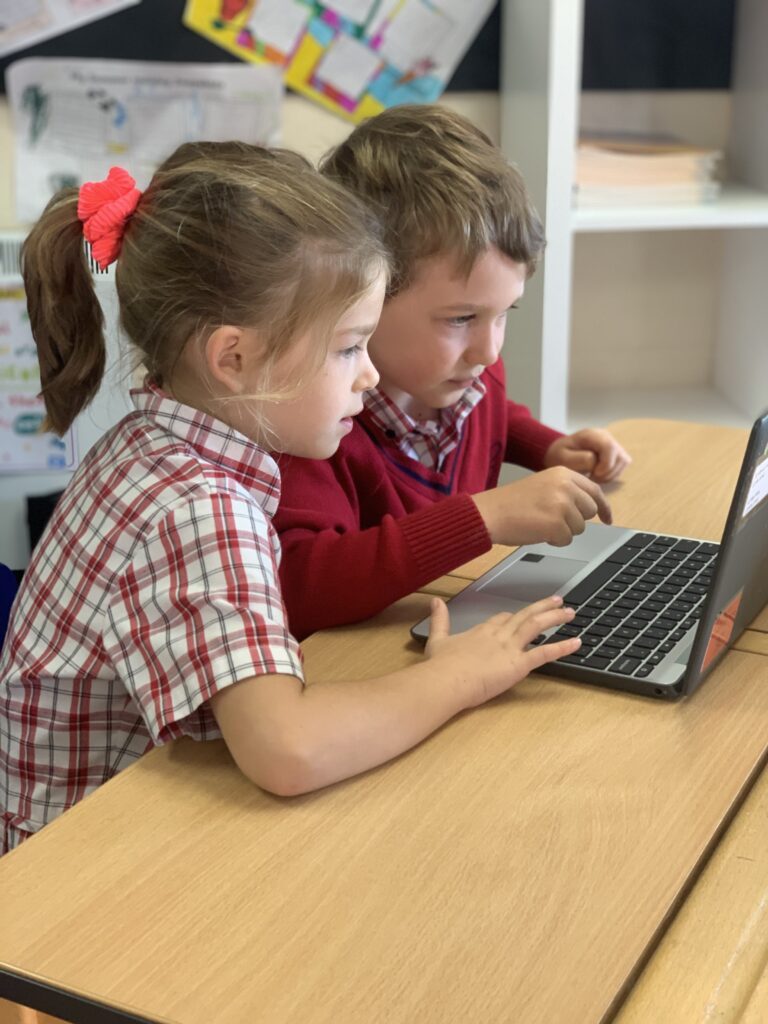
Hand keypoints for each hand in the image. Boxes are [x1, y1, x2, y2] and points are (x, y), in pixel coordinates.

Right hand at [425, 596, 579, 706]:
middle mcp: (498, 635)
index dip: (511, 617)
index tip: (518, 614)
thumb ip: (439, 619)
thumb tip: (434, 601)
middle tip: (557, 600)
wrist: (446, 679)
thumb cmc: (440, 665)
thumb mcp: (436, 639)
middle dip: (542, 607)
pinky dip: (562, 647)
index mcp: (481, 631)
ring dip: (555, 617)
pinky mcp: (518, 664)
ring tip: (570, 612)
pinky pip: (544, 653)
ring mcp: (510, 648)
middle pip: (524, 615)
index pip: (500, 619)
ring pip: (537, 626)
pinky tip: (576, 643)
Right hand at [472, 466, 611, 546]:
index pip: (594, 491)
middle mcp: (566, 486)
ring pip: (579, 528)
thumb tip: (590, 508)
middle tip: (553, 520)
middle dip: (575, 520)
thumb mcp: (543, 484)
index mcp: (563, 473)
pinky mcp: (557, 524)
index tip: (608, 518)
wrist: (490, 512)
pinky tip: (536, 531)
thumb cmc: (511, 503)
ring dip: (562, 531)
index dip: (603, 507)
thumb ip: (567, 490)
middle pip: (589, 511)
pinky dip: (553, 540)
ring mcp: (562, 504)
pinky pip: (566, 540)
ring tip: (539, 522)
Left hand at [543, 429, 630, 482]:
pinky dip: (611, 475)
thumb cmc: (560, 456)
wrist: (561, 455)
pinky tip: (598, 476)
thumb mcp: (562, 457)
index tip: (593, 474)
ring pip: (623, 463)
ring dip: (609, 475)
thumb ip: (578, 459)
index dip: (606, 464)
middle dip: (607, 472)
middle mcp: (606, 436)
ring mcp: (613, 445)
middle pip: (620, 457)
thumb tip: (595, 460)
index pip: (609, 447)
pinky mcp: (617, 455)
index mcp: (592, 434)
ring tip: (593, 477)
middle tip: (591, 477)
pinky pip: (621, 468)